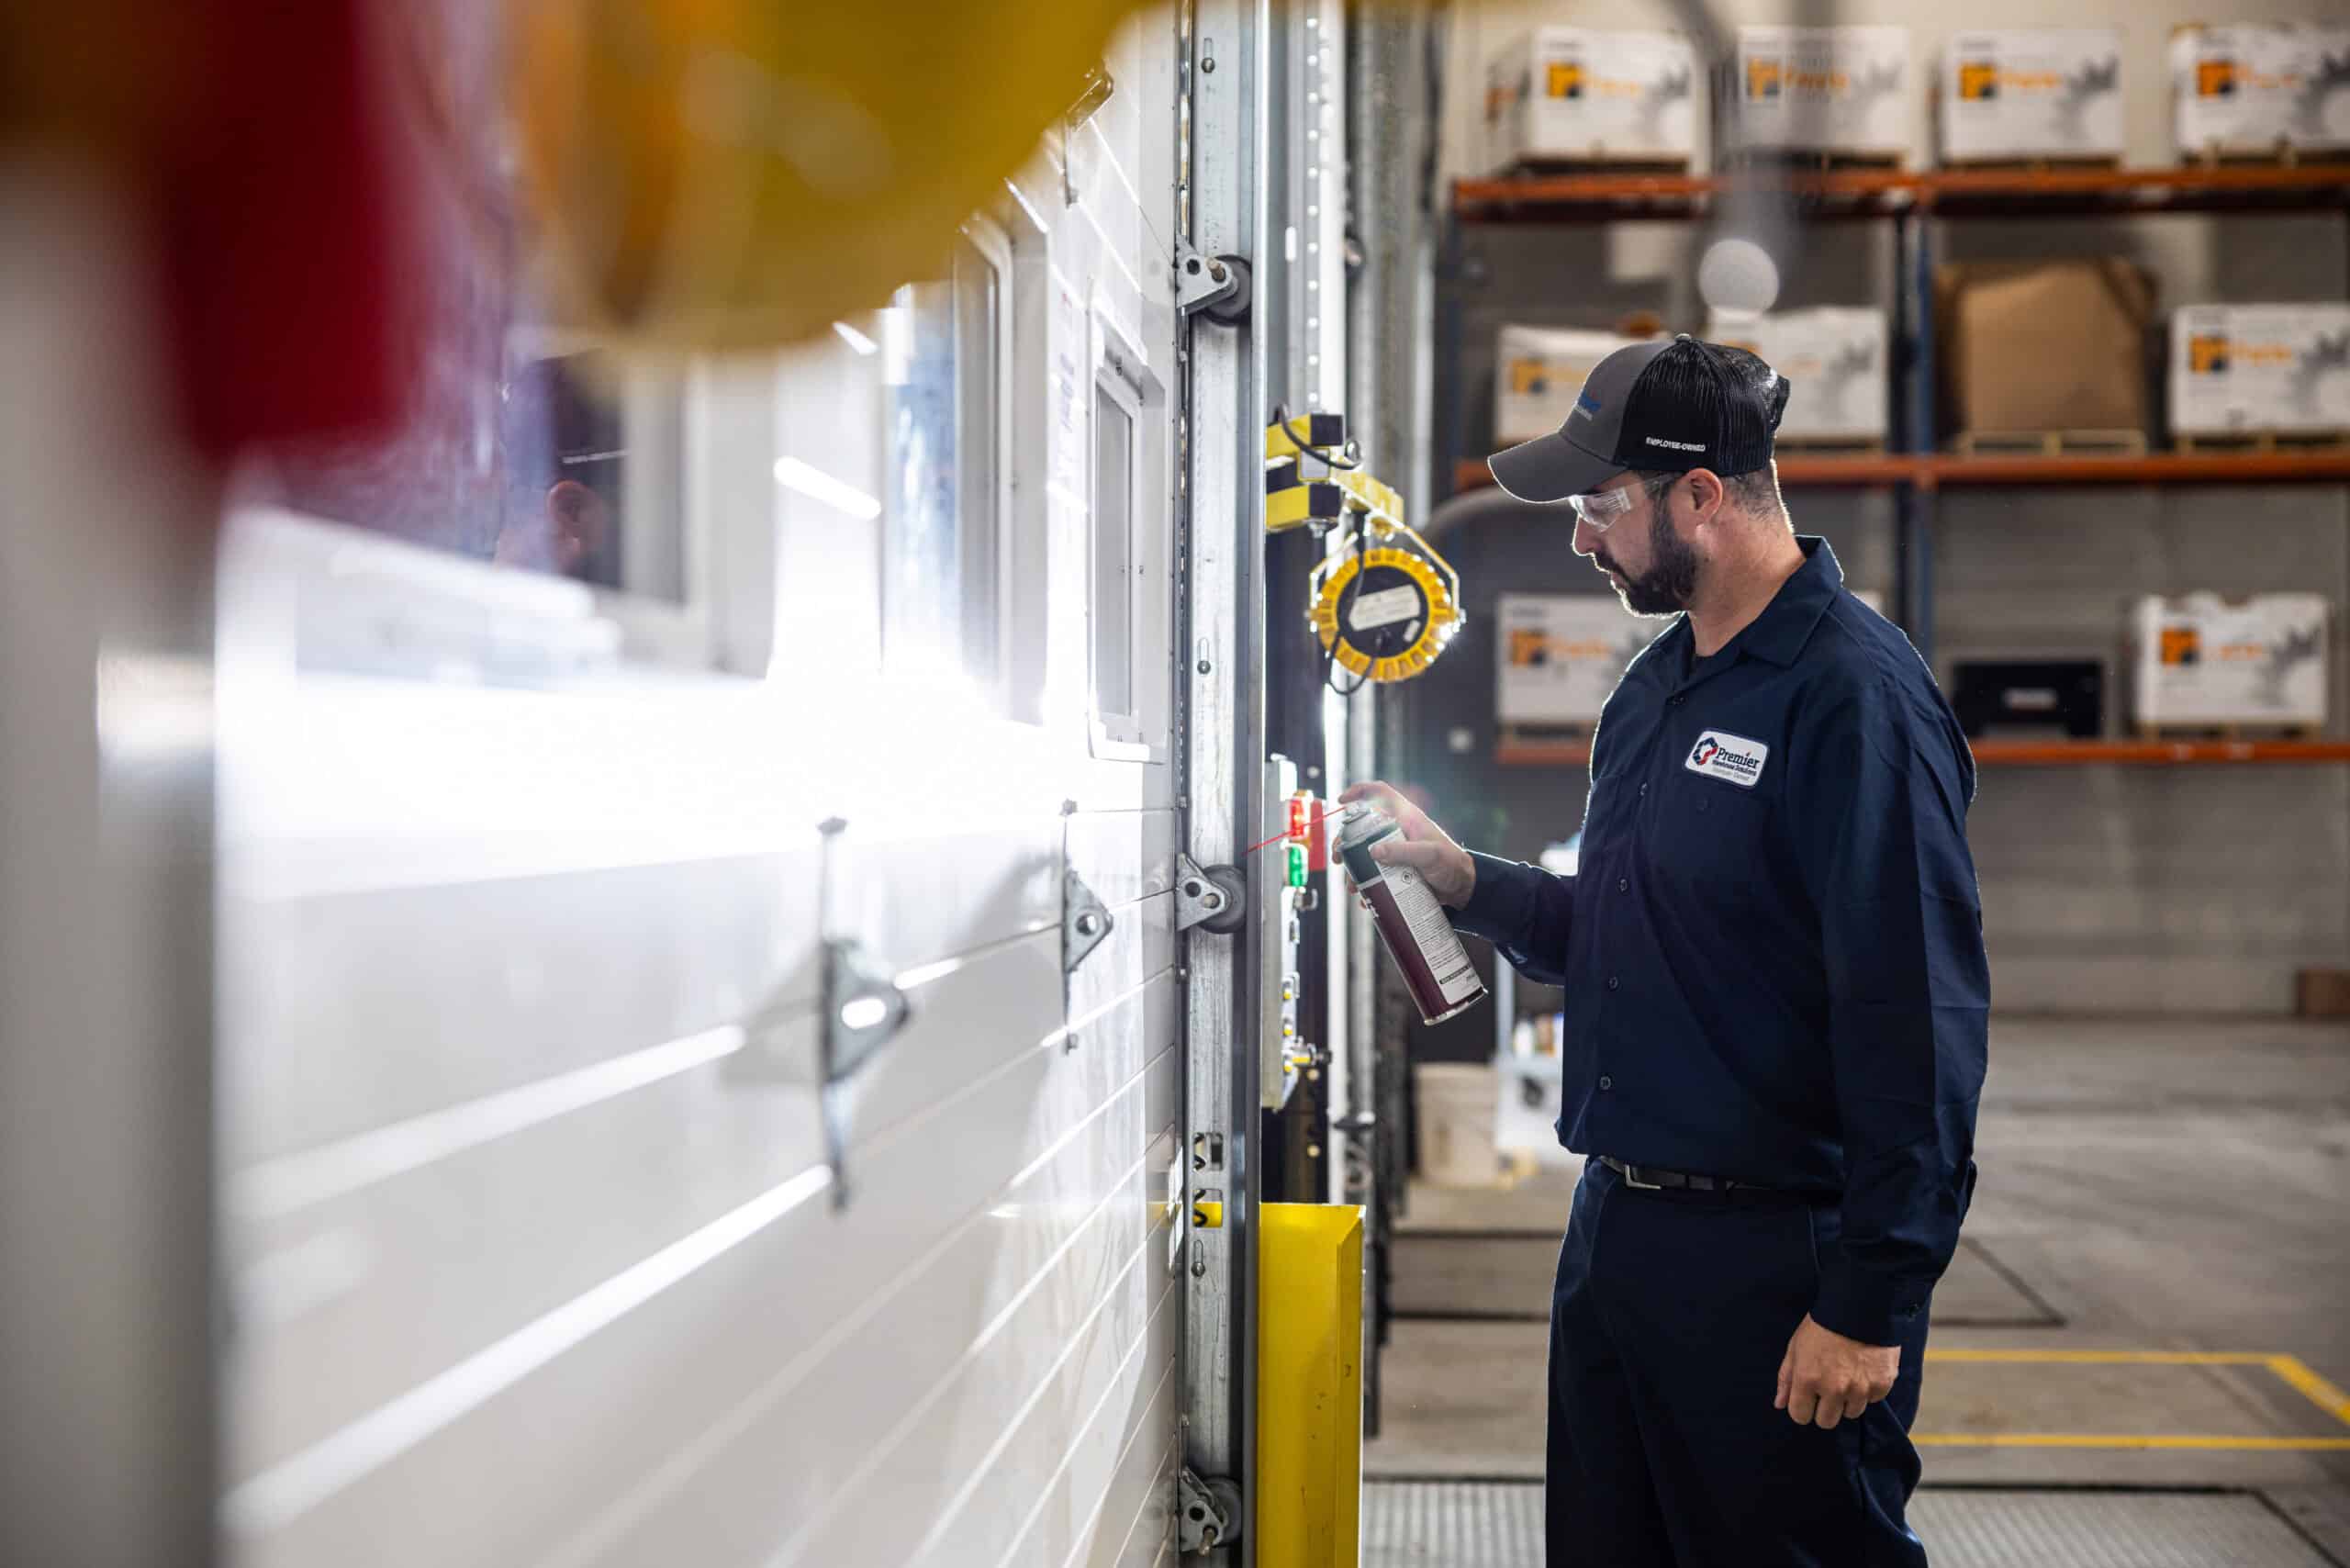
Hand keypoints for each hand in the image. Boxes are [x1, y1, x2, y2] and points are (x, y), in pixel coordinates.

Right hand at [1336, 781, 1476, 908]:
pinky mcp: (1395, 868)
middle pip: (1363, 827)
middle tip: (1338, 858)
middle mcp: (1396, 830)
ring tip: (1351, 885)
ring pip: (1365, 853)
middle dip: (1345, 842)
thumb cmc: (1451, 863)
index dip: (1360, 791)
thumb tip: (1373, 851)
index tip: (1342, 800)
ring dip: (1353, 869)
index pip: (1380, 793)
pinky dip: (1366, 884)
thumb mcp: (1428, 856)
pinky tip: (1365, 897)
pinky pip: (1374, 873)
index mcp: (1406, 817)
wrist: (1462, 887)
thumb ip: (1403, 852)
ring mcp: (1395, 849)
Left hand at [1774, 1315, 1897, 1428]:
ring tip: (1847, 1375)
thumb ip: (1786, 1378)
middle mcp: (1834, 1389)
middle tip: (1828, 1388)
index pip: (1800, 1416)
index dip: (1802, 1407)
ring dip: (1848, 1400)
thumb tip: (1779, 1404)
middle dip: (1825, 1408)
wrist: (1859, 1306)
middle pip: (1826, 1421)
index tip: (1807, 1398)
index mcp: (1808, 1379)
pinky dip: (1868, 1389)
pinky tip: (1864, 1369)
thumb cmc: (1822, 1325)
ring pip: (1851, 1413)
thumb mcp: (1795, 1347)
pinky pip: (1872, 1400)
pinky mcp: (1882, 1385)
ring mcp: (1860, 1389)